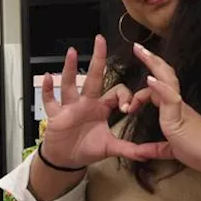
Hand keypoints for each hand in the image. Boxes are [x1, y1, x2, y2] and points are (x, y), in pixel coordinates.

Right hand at [38, 34, 172, 168]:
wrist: (67, 160)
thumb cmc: (87, 149)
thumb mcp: (112, 148)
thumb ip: (132, 149)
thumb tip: (152, 154)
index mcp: (101, 107)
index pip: (116, 92)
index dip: (125, 96)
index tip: (128, 108)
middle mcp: (86, 103)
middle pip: (93, 78)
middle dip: (97, 59)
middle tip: (101, 40)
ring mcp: (70, 107)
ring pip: (70, 84)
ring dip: (70, 69)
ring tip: (72, 53)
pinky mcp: (55, 115)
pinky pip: (50, 100)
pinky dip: (48, 90)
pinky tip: (48, 77)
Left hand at [132, 42, 200, 173]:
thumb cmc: (199, 151)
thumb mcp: (169, 149)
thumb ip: (153, 149)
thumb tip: (138, 153)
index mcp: (174, 110)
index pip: (157, 92)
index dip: (141, 94)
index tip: (128, 105)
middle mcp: (177, 103)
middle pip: (164, 75)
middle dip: (150, 60)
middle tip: (137, 47)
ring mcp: (179, 107)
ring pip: (168, 79)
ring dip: (154, 64)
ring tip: (141, 51)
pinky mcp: (181, 115)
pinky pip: (170, 97)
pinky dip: (160, 87)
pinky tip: (150, 79)